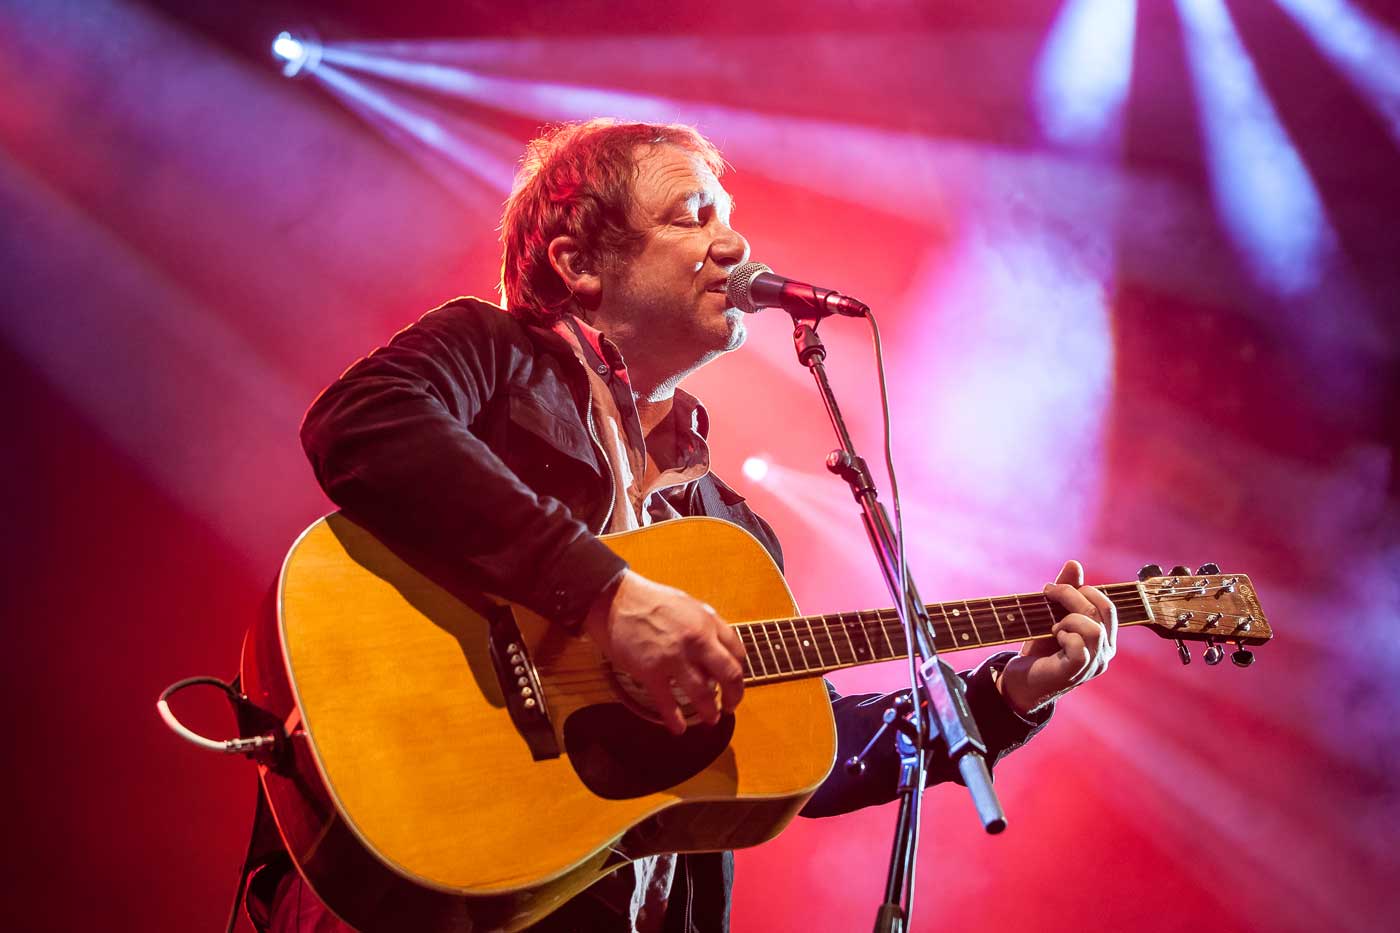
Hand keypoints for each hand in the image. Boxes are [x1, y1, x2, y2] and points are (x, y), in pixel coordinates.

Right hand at [583, 569, 746, 733]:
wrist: (614, 599)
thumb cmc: (649, 600)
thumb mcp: (687, 604)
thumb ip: (704, 624)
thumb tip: (716, 646)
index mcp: (707, 622)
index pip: (737, 652)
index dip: (739, 671)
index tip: (733, 682)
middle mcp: (696, 640)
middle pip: (729, 675)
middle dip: (734, 696)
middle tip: (730, 706)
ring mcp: (674, 657)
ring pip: (703, 693)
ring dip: (710, 712)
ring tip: (711, 719)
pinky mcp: (651, 671)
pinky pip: (668, 702)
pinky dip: (675, 719)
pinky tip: (678, 728)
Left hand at [996, 560, 1116, 716]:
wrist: (1020, 681)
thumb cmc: (1040, 650)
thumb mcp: (1053, 616)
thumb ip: (1067, 592)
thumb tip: (1074, 563)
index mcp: (1104, 638)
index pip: (1108, 606)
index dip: (1084, 590)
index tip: (1054, 589)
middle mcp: (1104, 653)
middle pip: (1100, 612)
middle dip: (1072, 596)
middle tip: (1047, 594)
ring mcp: (1092, 665)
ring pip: (1094, 630)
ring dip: (1069, 619)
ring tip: (1053, 626)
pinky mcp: (1074, 673)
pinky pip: (1080, 648)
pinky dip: (1065, 636)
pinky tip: (1054, 638)